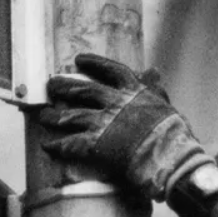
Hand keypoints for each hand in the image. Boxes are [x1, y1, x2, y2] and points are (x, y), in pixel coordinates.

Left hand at [37, 53, 209, 201]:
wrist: (169, 156)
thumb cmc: (174, 134)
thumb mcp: (165, 105)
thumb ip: (154, 89)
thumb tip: (153, 72)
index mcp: (134, 91)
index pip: (110, 70)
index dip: (94, 63)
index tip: (79, 59)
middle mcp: (115, 102)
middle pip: (83, 90)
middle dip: (65, 87)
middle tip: (51, 85)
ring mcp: (104, 122)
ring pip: (72, 115)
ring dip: (55, 117)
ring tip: (43, 117)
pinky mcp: (96, 144)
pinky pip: (71, 143)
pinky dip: (58, 146)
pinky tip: (48, 146)